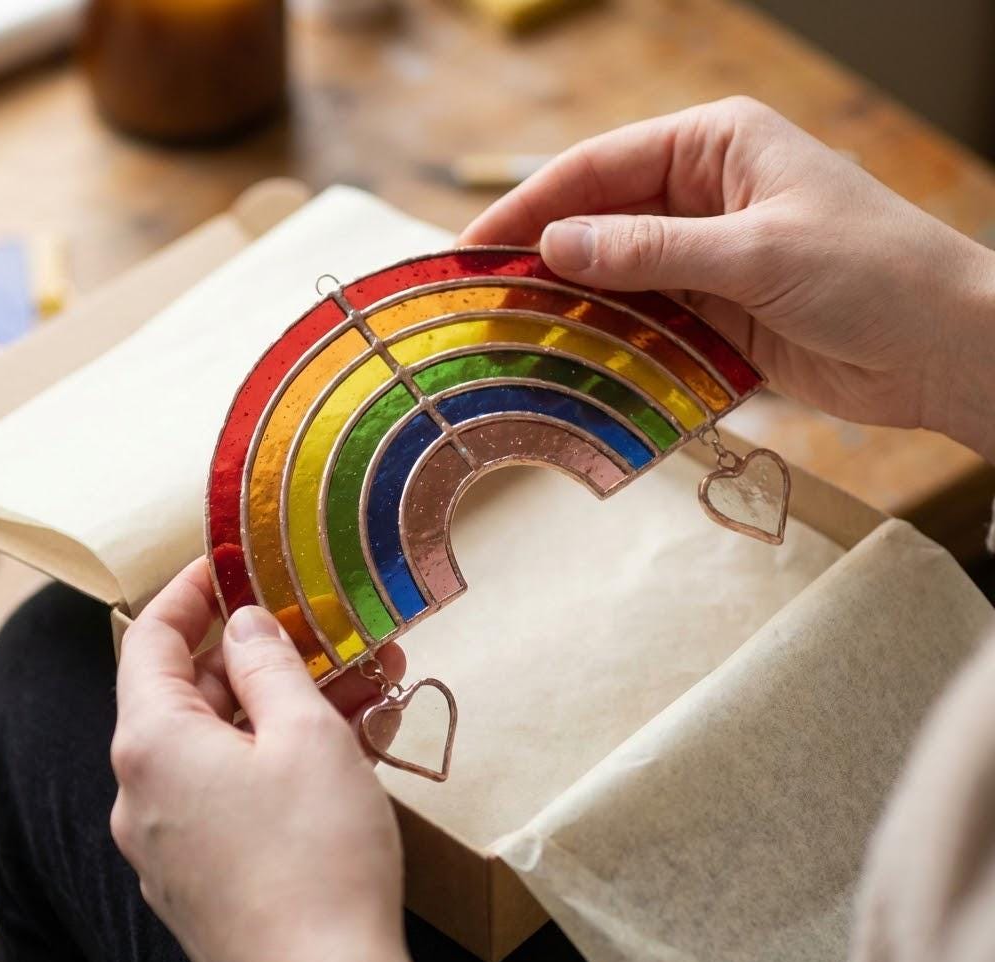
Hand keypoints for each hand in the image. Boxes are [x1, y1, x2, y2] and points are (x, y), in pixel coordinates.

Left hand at [111, 559, 415, 961]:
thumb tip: (242, 624)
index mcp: (152, 746)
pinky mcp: (203, 875)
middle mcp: (143, 792)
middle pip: (191, 694)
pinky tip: (350, 748)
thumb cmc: (317, 854)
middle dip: (261, 657)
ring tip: (365, 686)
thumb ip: (267, 666)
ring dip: (285, 709)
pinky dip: (280, 759)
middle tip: (324, 631)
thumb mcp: (304, 734)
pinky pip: (234, 793)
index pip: (147, 640)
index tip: (229, 563)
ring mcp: (169, 841)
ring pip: (223, 745)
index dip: (188, 592)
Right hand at [462, 97, 994, 460]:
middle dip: (544, 258)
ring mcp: (706, 256)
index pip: (602, 166)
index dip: (532, 203)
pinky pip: (646, 320)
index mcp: (716, 145)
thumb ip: (653, 250)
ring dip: (573, 305)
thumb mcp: (756, 252)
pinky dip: (611, 339)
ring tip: (513, 336)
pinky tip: (573, 360)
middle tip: (482, 300)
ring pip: (617, 276)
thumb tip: (557, 245)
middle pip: (600, 221)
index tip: (475, 245)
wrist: (941, 349)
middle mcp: (703, 194)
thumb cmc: (871, 272)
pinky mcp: (714, 311)